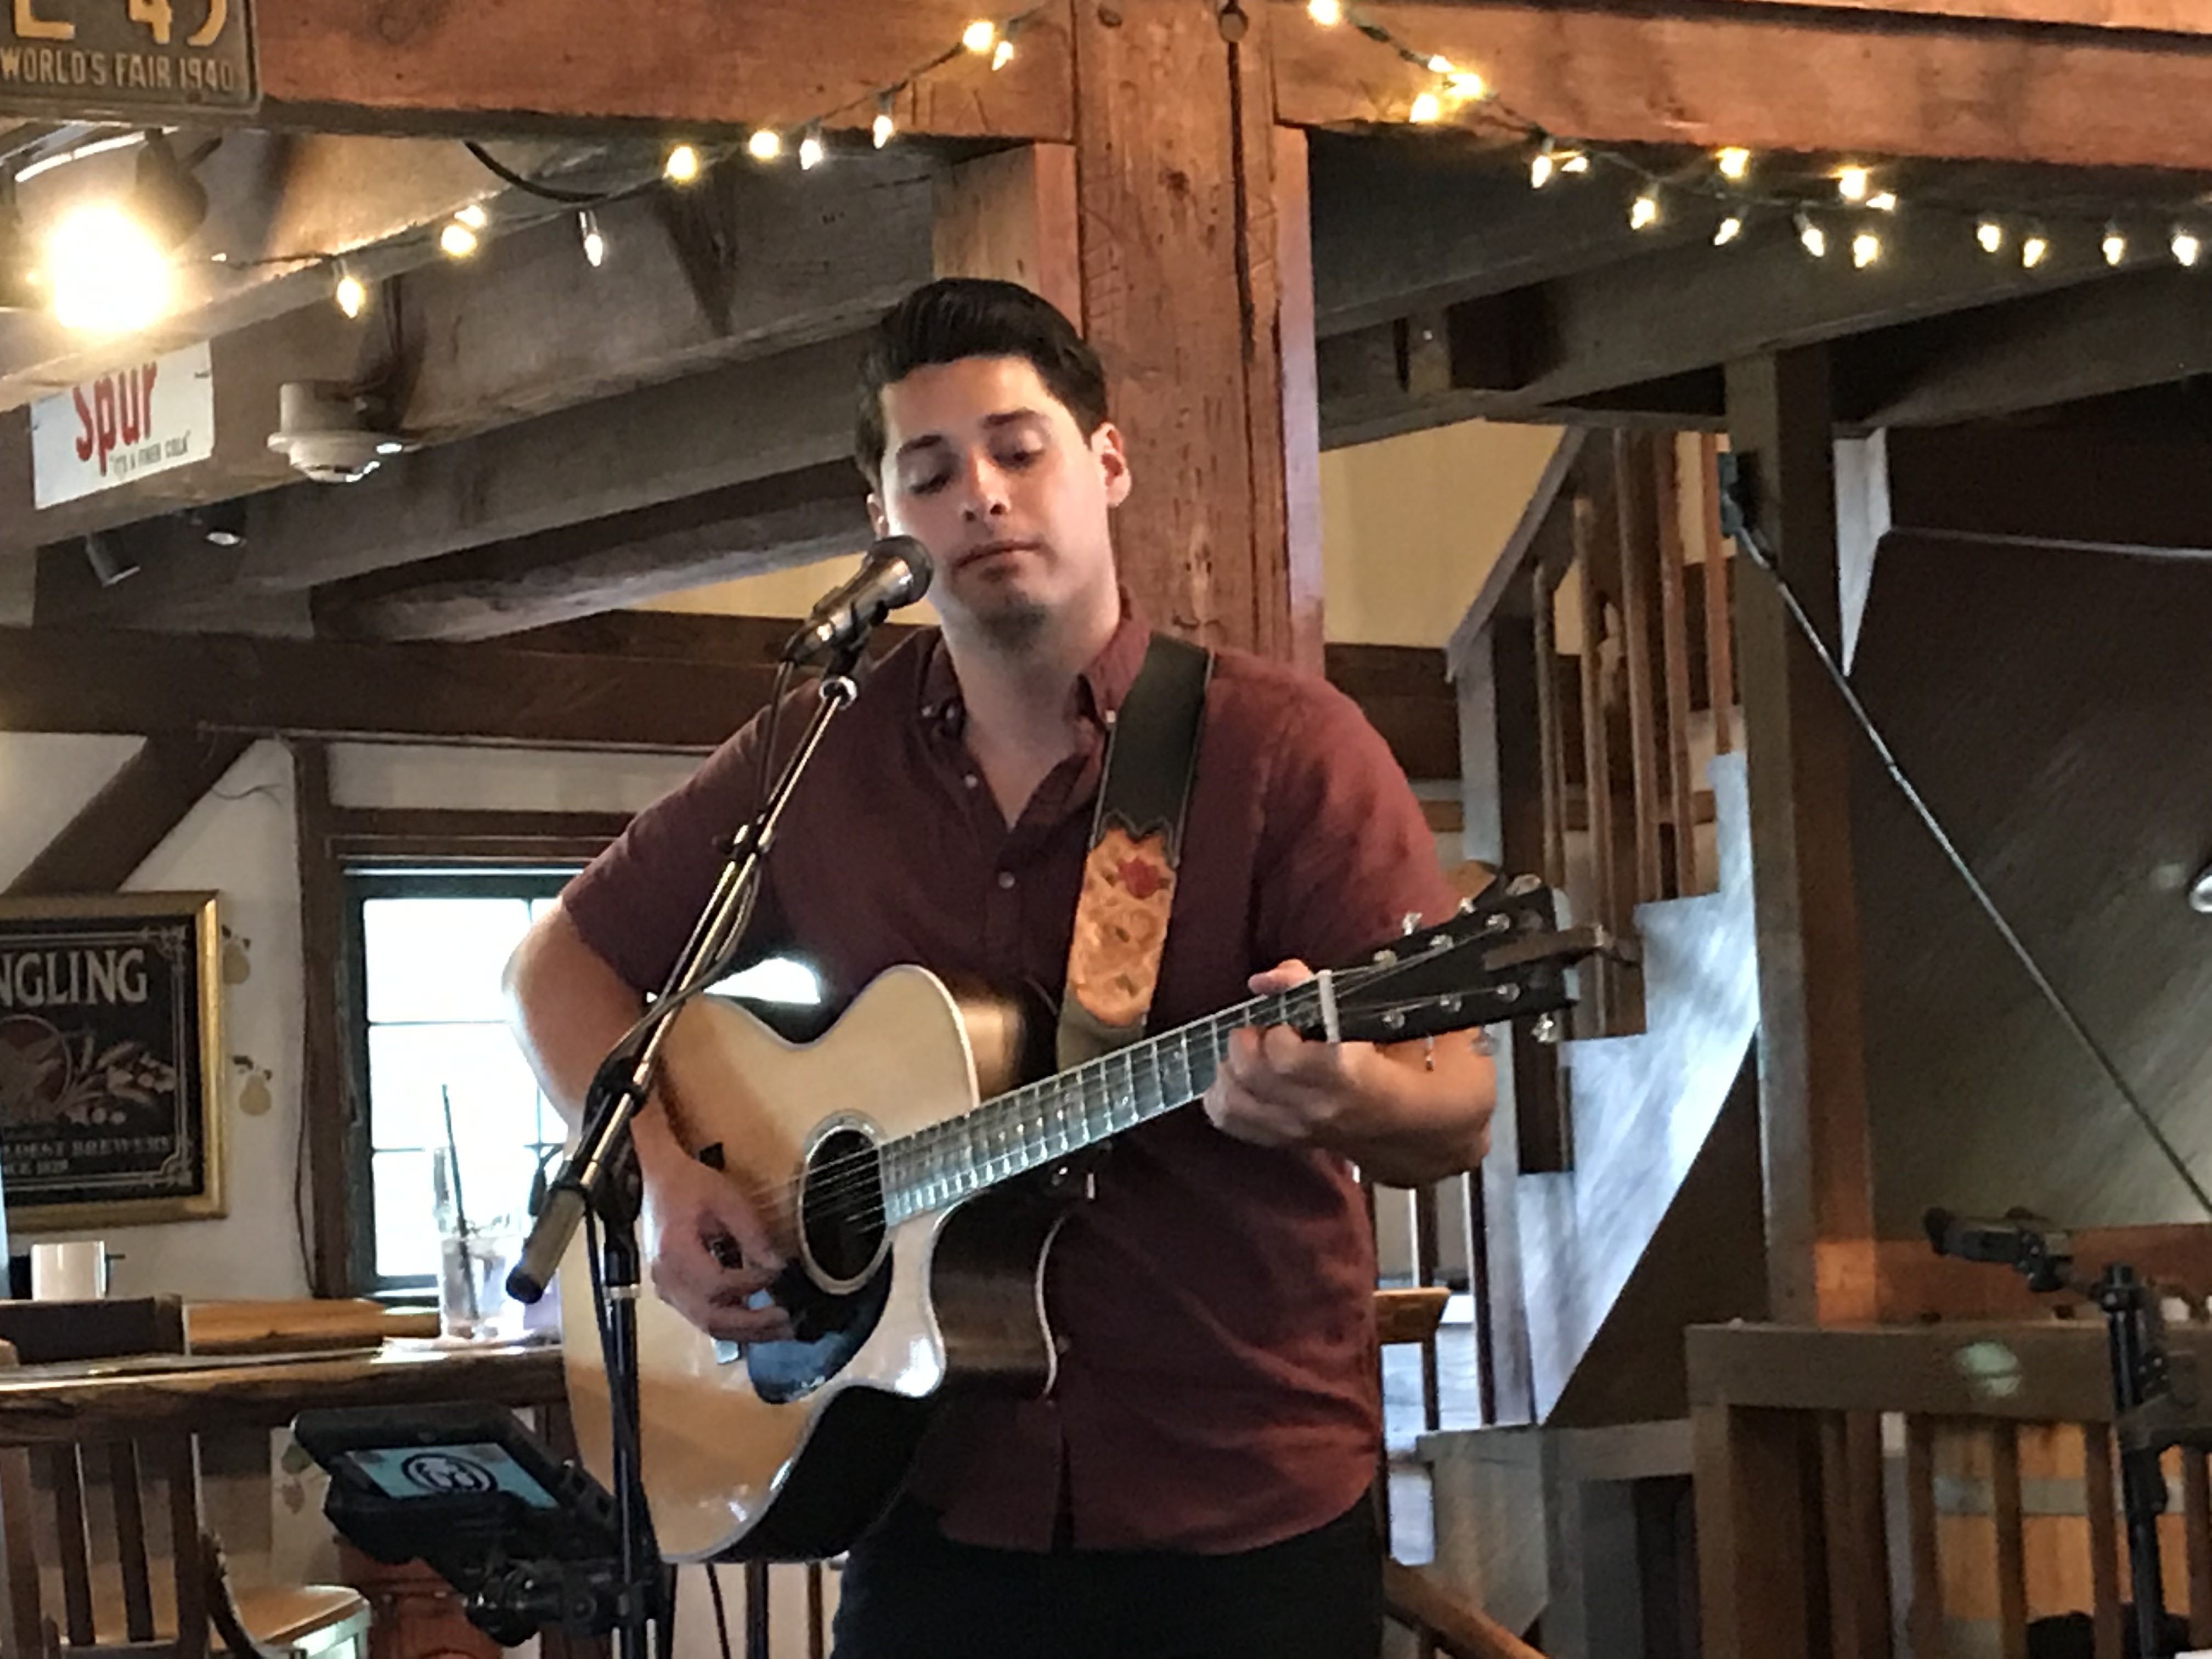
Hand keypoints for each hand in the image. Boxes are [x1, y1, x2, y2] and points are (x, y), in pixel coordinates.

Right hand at [635, 1124, 793, 1343]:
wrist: (655, 1180)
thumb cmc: (689, 1185)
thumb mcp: (727, 1199)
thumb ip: (752, 1235)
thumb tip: (777, 1266)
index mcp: (675, 1253)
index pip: (718, 1285)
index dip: (752, 1284)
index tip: (780, 1273)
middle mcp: (666, 1280)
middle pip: (712, 1319)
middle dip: (753, 1325)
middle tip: (788, 1322)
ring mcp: (666, 1290)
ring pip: (708, 1325)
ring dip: (746, 1331)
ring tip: (780, 1329)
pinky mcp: (673, 1293)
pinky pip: (703, 1318)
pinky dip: (732, 1324)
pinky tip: (757, 1321)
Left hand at [1202, 959, 1383, 1152]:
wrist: (1407, 1117)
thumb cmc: (1393, 1055)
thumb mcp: (1364, 1012)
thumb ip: (1309, 986)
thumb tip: (1264, 980)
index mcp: (1346, 1076)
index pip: (1284, 1058)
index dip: (1276, 1031)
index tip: (1288, 1023)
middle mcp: (1317, 1109)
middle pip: (1249, 1074)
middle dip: (1245, 1042)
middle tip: (1261, 1032)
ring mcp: (1297, 1131)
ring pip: (1230, 1100)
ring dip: (1229, 1067)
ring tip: (1249, 1054)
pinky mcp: (1284, 1141)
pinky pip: (1231, 1121)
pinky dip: (1223, 1095)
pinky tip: (1236, 1079)